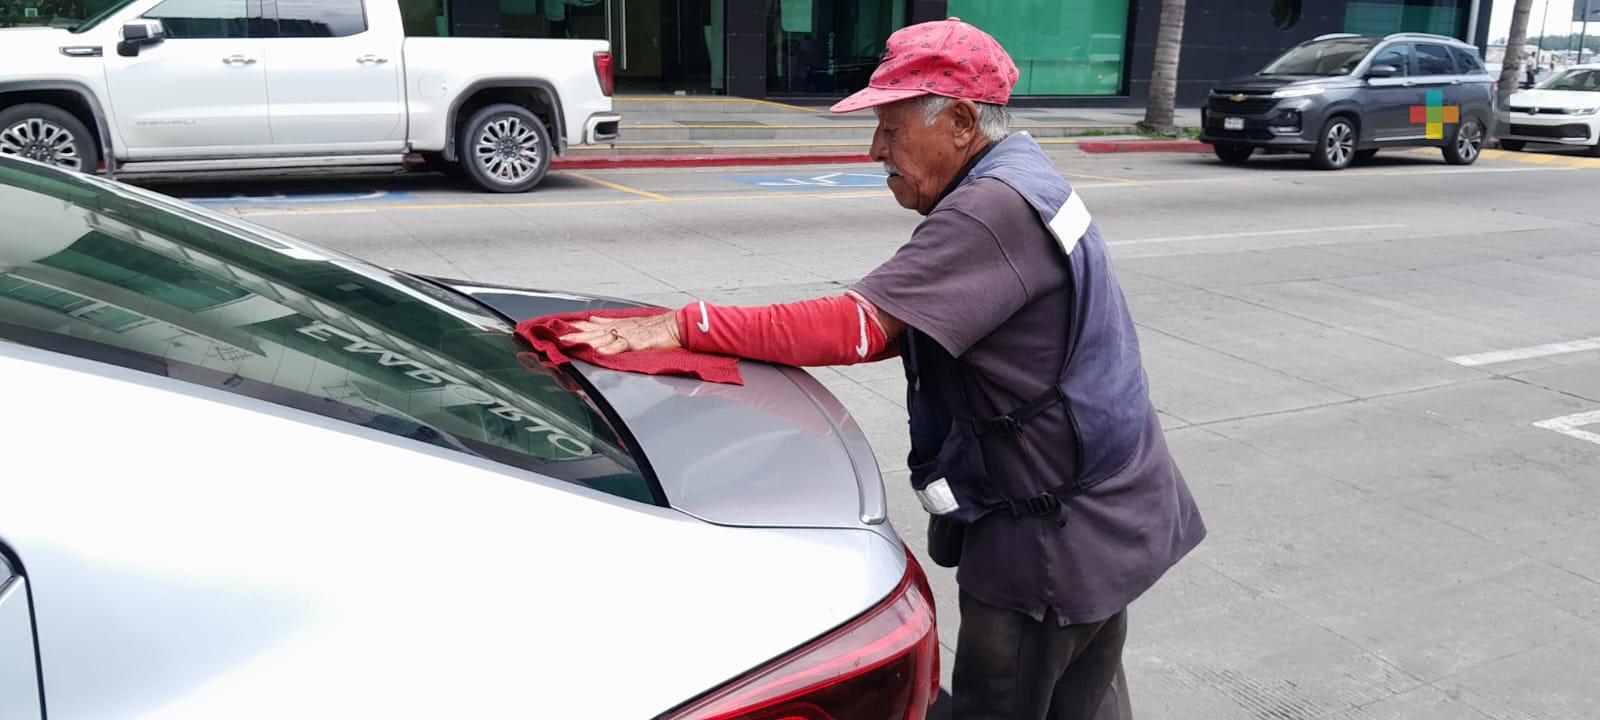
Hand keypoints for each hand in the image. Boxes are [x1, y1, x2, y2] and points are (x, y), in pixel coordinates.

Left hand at [561, 313, 681, 355]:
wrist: (676, 326)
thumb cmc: (657, 327)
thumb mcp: (630, 322)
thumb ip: (610, 322)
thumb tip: (592, 319)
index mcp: (617, 325)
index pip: (591, 325)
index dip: (575, 327)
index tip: (558, 327)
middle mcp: (620, 328)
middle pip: (592, 331)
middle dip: (573, 334)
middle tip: (556, 336)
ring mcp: (628, 334)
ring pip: (601, 337)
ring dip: (584, 340)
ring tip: (568, 342)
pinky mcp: (637, 342)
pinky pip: (620, 345)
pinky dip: (608, 348)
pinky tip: (597, 351)